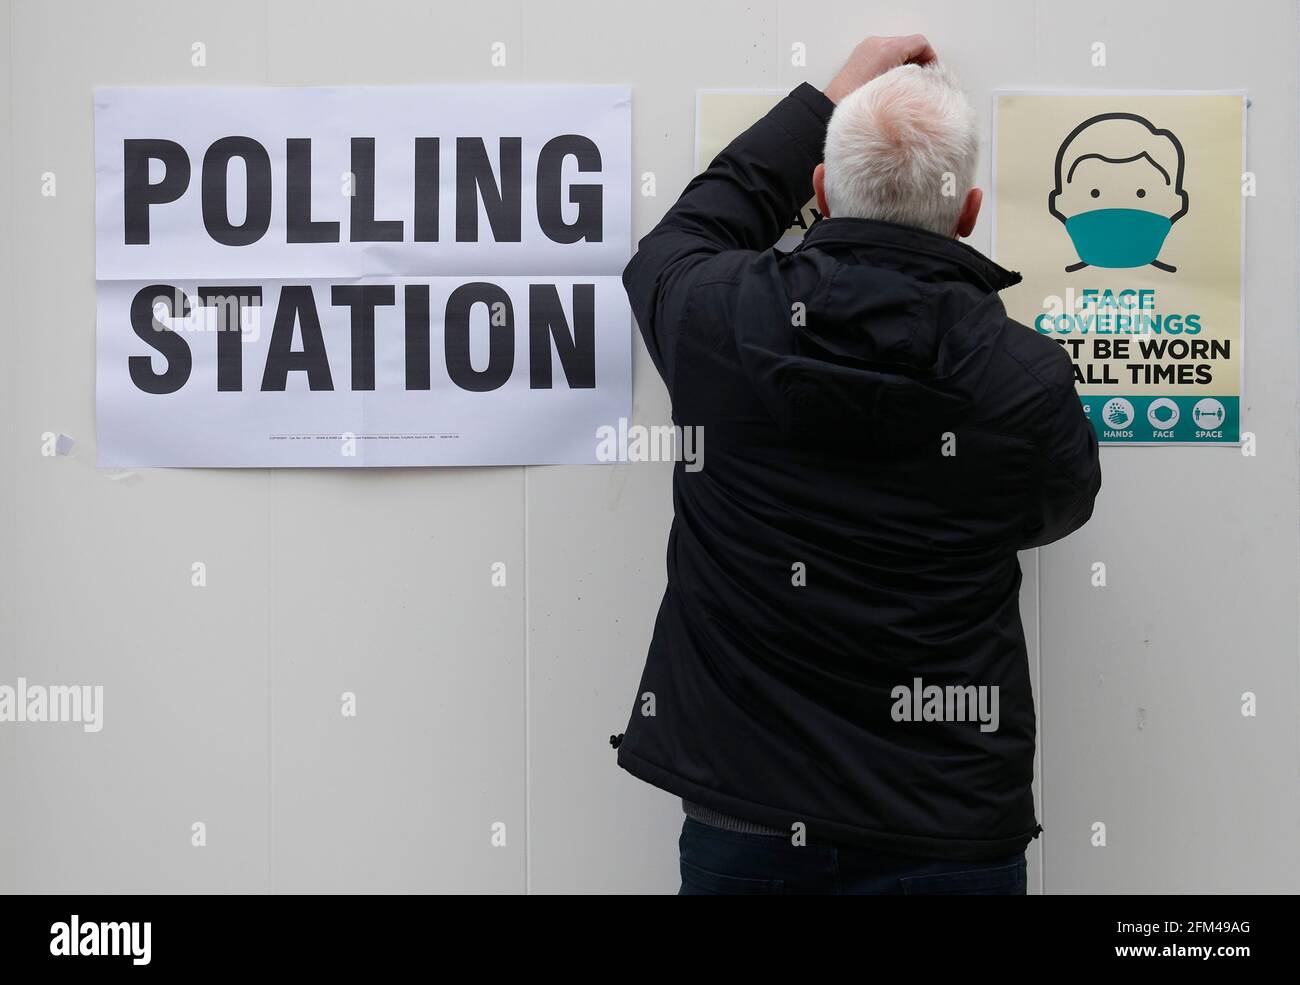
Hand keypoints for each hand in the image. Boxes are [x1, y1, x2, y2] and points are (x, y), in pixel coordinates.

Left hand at [823, 35, 937, 103]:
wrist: (833, 106)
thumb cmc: (860, 101)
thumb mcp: (896, 88)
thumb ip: (914, 77)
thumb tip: (923, 78)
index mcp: (888, 48)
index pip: (920, 43)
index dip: (931, 57)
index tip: (932, 73)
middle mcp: (877, 43)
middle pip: (909, 44)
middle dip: (919, 61)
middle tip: (921, 80)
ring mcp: (868, 47)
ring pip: (897, 50)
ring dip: (905, 64)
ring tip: (906, 84)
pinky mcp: (862, 54)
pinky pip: (885, 54)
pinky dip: (893, 64)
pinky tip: (891, 83)